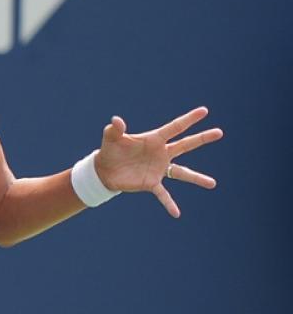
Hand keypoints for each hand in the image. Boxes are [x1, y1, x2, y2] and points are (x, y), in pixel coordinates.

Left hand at [95, 107, 222, 217]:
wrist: (104, 170)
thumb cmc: (110, 150)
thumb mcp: (110, 138)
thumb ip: (114, 129)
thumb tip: (116, 120)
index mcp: (153, 139)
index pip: (175, 127)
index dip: (189, 119)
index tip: (204, 111)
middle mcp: (161, 153)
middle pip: (185, 144)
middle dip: (202, 138)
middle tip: (219, 132)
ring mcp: (158, 169)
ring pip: (182, 172)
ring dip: (197, 178)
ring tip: (213, 183)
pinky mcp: (151, 183)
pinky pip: (163, 195)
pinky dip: (169, 203)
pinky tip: (176, 213)